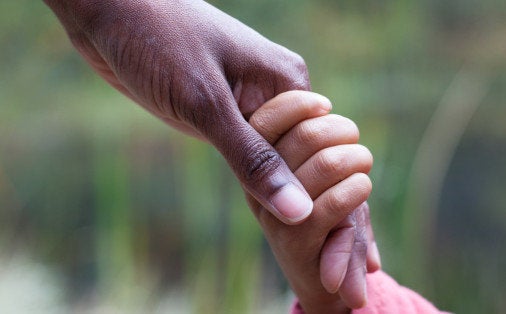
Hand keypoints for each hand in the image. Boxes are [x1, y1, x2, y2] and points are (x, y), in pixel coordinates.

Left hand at [44, 0, 312, 223]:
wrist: (106, 11)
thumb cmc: (159, 40)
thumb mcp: (206, 104)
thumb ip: (252, 159)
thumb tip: (299, 210)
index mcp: (289, 80)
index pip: (316, 148)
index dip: (302, 183)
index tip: (286, 212)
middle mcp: (275, 92)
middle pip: (296, 155)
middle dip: (280, 184)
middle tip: (264, 214)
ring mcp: (248, 104)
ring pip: (267, 158)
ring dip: (259, 181)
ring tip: (256, 207)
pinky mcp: (222, 114)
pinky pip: (243, 152)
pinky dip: (241, 173)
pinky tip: (240, 190)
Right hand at [247, 91, 380, 312]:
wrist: (325, 278)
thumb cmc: (327, 215)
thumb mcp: (321, 178)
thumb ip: (316, 142)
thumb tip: (320, 104)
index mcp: (255, 167)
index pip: (266, 120)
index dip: (299, 104)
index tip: (325, 106)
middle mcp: (257, 190)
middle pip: (306, 136)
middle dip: (341, 129)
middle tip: (353, 139)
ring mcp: (276, 215)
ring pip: (327, 164)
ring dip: (358, 158)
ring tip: (362, 162)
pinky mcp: (297, 240)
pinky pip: (338, 200)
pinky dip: (359, 187)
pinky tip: (361, 186)